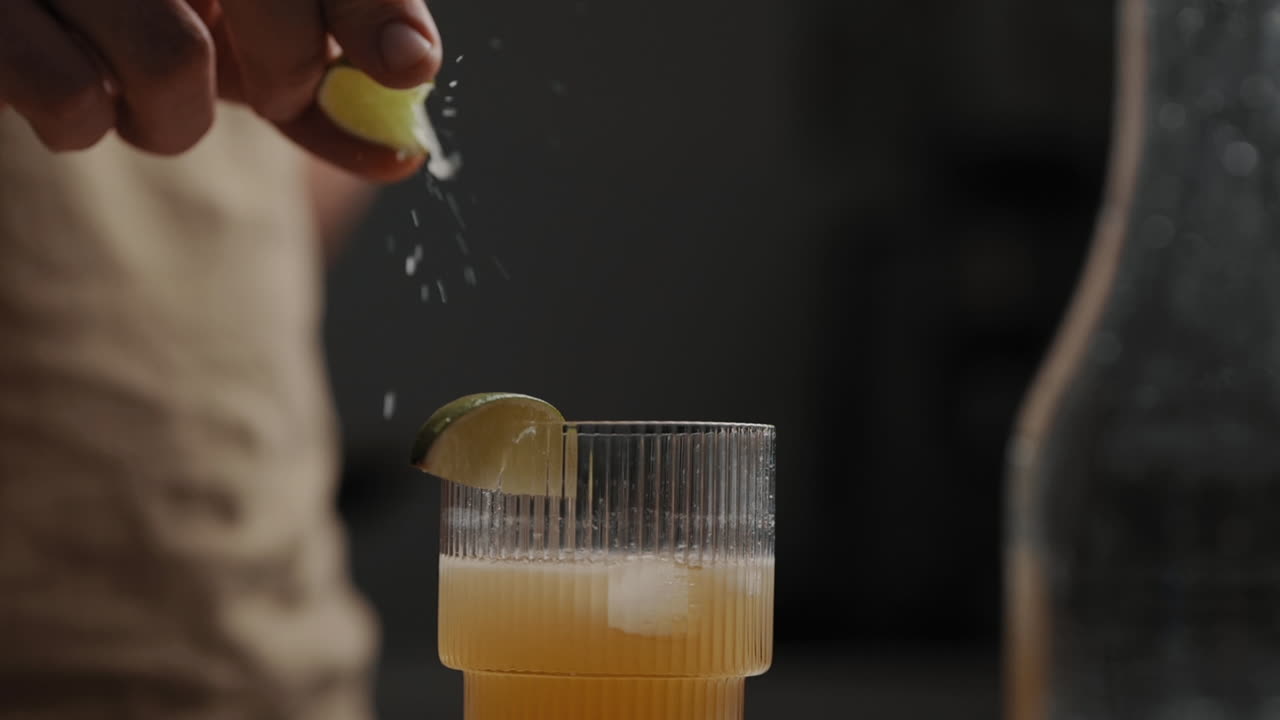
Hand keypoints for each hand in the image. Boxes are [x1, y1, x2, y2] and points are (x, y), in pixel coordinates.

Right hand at [0, 0, 441, 181]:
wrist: (18, 10)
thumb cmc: (140, 18)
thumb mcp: (240, 43)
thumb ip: (319, 91)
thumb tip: (402, 154)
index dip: (374, 4)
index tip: (407, 65)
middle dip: (290, 72)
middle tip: (276, 93)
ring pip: (172, 58)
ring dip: (175, 121)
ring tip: (145, 104)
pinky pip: (70, 91)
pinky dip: (83, 126)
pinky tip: (74, 95)